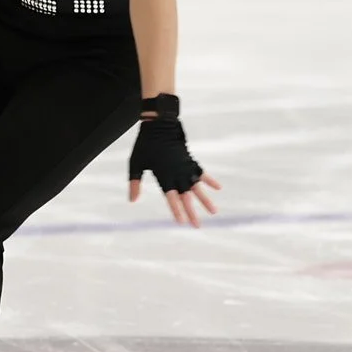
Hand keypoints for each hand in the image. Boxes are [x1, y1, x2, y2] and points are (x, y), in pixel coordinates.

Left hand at [126, 100, 220, 228]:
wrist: (160, 124)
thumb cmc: (145, 145)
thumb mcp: (135, 163)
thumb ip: (134, 183)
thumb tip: (132, 201)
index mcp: (163, 176)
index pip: (170, 197)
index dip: (176, 209)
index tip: (181, 222)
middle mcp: (177, 173)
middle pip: (186, 196)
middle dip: (192, 212)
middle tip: (197, 226)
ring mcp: (185, 167)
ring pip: (197, 187)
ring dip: (205, 199)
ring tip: (214, 212)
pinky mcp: (190, 160)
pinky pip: (201, 172)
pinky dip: (209, 180)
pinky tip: (218, 188)